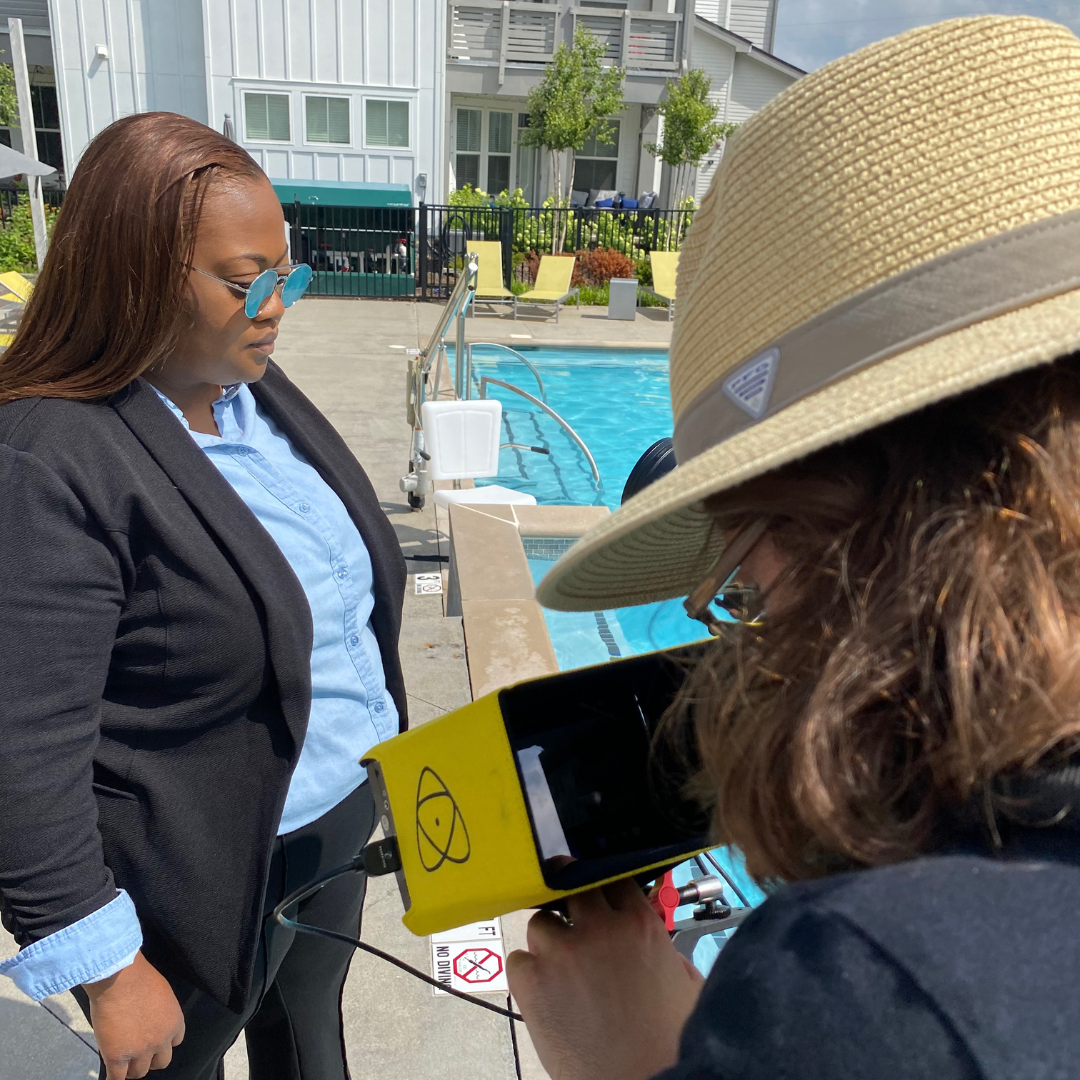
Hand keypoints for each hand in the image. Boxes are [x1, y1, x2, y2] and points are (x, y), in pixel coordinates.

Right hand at [83, 950, 184, 1077]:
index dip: (163, 1043)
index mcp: (175, 1022)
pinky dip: (114, 1078)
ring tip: (123, 1063)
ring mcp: (140, 1051)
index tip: (154, 1041)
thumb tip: (151, 1018)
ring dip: (131, 1069)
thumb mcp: (162, 994)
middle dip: (150, 1059)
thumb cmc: (141, 977)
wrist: (120, 978)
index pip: (175, 1042)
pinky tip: (111, 1074)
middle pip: (161, 1062)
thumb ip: (160, 1012)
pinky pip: (117, 1078)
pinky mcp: (117, 1057)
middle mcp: (161, 1040)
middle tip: (138, 1053)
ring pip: (139, 1072)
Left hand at [507, 879, 703, 1079]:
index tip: (598, 900)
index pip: (613, 879)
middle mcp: (599, 929)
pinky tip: (543, 993)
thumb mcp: (687, 986)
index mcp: (640, 925)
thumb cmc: (667, 1045)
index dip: (604, 890)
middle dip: (570, 902)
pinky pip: (518, 960)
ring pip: (540, 922)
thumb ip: (668, 954)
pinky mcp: (533, 981)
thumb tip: (657, 948)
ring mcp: (562, 952)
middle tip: (570, 921)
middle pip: (573, 888)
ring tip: (558, 968)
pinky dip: (527, 974)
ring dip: (548, 940)